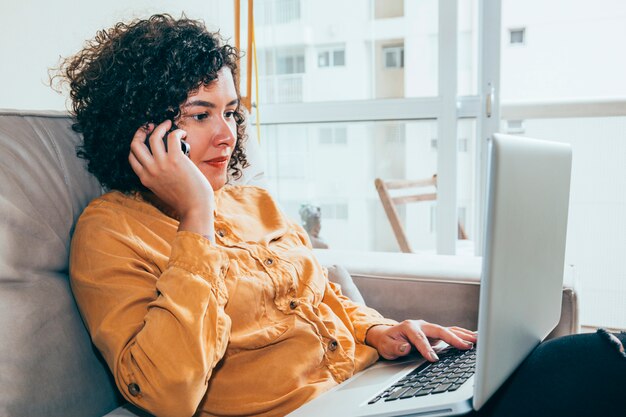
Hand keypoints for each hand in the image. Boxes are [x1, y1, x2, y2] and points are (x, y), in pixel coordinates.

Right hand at [128, 121, 214, 237]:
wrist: (195, 208)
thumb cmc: (184, 200)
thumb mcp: (162, 190)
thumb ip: (158, 178)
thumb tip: (164, 163)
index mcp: (145, 179)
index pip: (132, 157)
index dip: (136, 144)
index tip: (144, 138)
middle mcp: (150, 170)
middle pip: (136, 144)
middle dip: (141, 131)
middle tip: (151, 126)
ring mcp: (162, 164)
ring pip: (153, 136)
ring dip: (161, 126)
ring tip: (168, 124)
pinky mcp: (176, 160)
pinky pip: (172, 137)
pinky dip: (177, 132)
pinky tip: (183, 134)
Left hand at [365, 320, 476, 360]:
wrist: (388, 336)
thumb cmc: (388, 341)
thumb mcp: (387, 346)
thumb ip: (396, 347)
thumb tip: (405, 347)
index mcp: (409, 327)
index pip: (420, 339)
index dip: (427, 349)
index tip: (433, 358)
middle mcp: (421, 325)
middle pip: (439, 330)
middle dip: (453, 338)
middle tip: (465, 346)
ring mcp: (429, 328)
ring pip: (447, 330)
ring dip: (462, 335)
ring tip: (475, 339)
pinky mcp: (434, 333)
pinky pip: (449, 332)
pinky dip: (461, 335)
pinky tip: (471, 337)